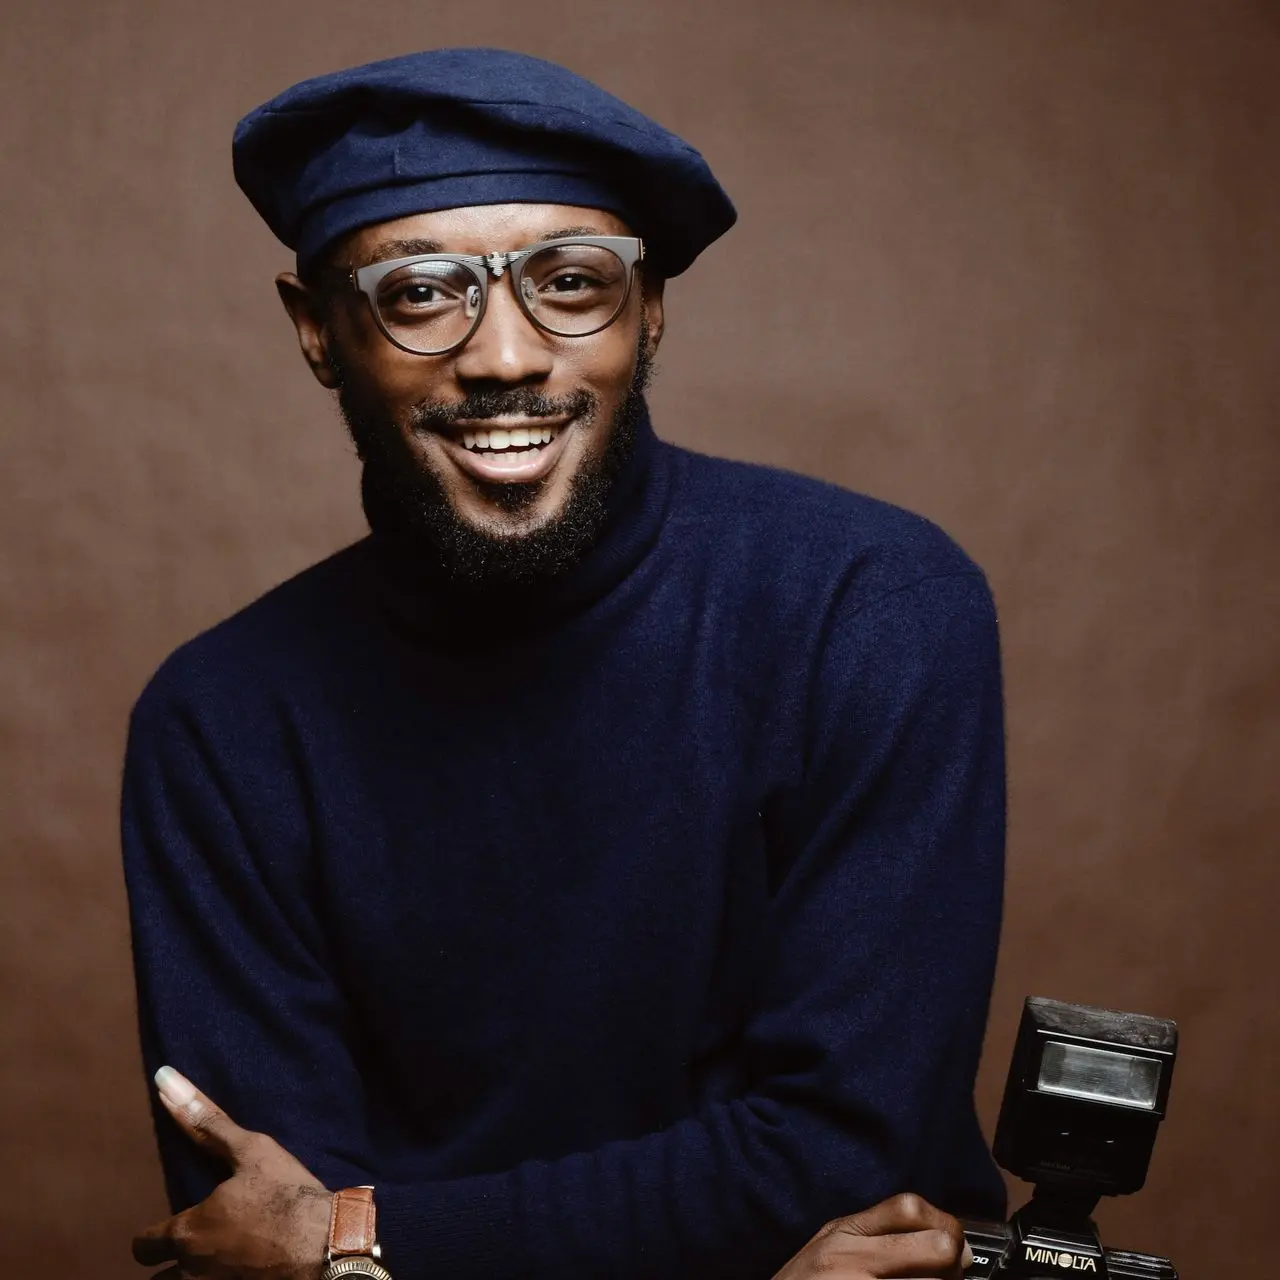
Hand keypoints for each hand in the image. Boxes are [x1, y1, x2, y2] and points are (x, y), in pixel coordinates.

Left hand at [133, 1067, 331, 1279]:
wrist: (328, 1244)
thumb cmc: (285, 1194)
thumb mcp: (251, 1151)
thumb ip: (206, 1124)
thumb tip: (165, 1081)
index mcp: (188, 1232)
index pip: (143, 1245)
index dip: (152, 1234)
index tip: (167, 1225)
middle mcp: (192, 1270)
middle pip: (156, 1279)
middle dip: (166, 1264)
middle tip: (191, 1246)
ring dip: (188, 1277)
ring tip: (212, 1263)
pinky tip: (239, 1270)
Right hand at [771, 1193, 973, 1278]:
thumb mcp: (831, 1247)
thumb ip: (877, 1237)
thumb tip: (951, 1245)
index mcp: (843, 1232)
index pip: (908, 1208)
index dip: (944, 1224)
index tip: (953, 1244)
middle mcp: (851, 1259)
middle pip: (935, 1247)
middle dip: (953, 1265)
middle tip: (950, 1277)